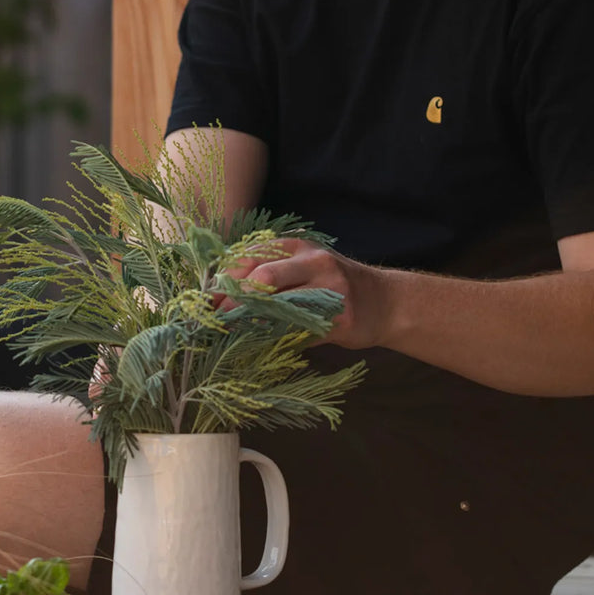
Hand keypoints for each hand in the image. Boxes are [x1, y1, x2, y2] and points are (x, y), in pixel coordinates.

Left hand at [217, 237, 395, 349]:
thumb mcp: (304, 264)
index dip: (225, 278)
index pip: (252, 255)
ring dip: (252, 325)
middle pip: (264, 277)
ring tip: (233, 336)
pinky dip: (277, 343)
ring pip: (281, 308)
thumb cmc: (332, 283)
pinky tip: (263, 349)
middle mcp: (315, 262)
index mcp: (299, 245)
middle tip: (217, 320)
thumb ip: (269, 270)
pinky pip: (299, 334)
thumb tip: (220, 293)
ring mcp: (330, 290)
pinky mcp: (341, 320)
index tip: (208, 300)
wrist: (385, 302)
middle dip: (235, 301)